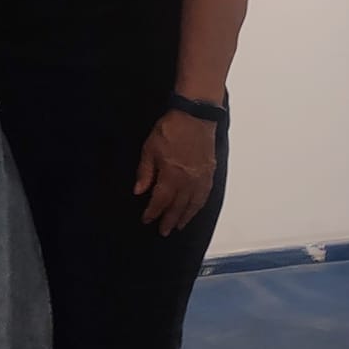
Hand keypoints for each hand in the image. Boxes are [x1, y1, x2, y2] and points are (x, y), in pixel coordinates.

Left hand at [135, 110, 218, 234]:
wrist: (195, 117)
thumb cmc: (170, 130)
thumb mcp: (149, 148)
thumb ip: (145, 172)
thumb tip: (139, 191)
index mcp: (172, 176)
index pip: (161, 200)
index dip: (153, 212)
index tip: (147, 220)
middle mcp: (188, 181)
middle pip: (178, 206)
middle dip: (169, 220)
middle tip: (163, 232)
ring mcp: (201, 178)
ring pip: (193, 204)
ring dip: (185, 217)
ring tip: (178, 226)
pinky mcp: (210, 173)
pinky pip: (204, 196)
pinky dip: (199, 206)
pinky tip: (194, 209)